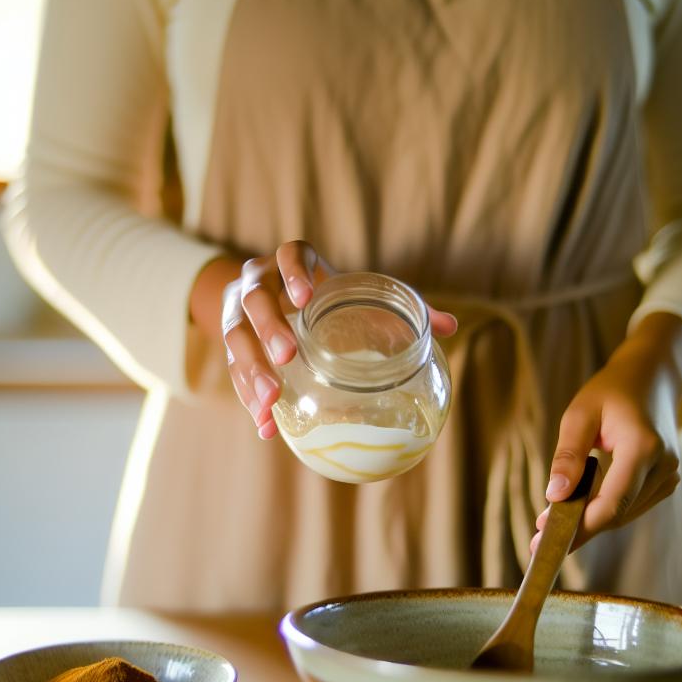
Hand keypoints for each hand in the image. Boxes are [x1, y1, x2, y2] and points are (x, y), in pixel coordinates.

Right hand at [193, 241, 456, 439]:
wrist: (268, 297)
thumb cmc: (324, 295)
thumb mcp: (353, 294)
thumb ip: (395, 309)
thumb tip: (449, 326)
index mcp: (290, 262)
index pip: (289, 255)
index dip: (293, 272)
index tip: (306, 297)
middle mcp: (257, 282)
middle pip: (255, 301)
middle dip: (268, 329)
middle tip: (287, 357)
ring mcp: (237, 313)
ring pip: (235, 338)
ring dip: (251, 371)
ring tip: (271, 402)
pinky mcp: (231, 345)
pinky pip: (233, 371)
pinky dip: (247, 399)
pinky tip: (266, 426)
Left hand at [531, 313, 681, 552]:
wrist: (652, 377)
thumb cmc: (612, 390)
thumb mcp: (579, 414)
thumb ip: (567, 456)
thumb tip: (554, 496)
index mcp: (643, 446)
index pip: (613, 502)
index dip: (581, 526)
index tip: (546, 538)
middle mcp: (663, 465)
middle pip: (617, 513)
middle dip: (579, 527)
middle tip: (537, 534)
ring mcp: (669, 475)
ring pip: (624, 514)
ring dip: (590, 519)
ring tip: (554, 518)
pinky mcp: (666, 480)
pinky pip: (631, 505)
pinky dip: (605, 508)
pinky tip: (582, 502)